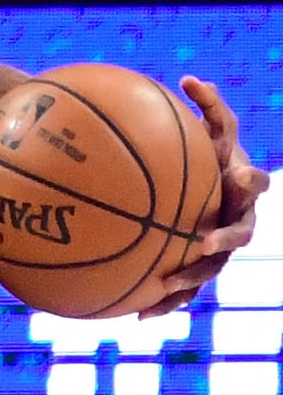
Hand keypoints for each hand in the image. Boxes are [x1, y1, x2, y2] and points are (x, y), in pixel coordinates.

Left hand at [138, 77, 270, 314]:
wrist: (203, 186)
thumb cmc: (205, 153)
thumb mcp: (209, 131)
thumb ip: (207, 107)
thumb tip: (191, 77)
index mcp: (241, 184)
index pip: (254, 180)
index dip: (249, 179)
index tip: (236, 176)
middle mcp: (239, 216)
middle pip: (241, 232)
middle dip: (225, 237)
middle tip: (206, 241)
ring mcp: (222, 245)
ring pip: (214, 267)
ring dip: (194, 277)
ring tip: (168, 284)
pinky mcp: (202, 267)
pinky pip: (186, 290)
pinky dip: (166, 303)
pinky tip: (140, 317)